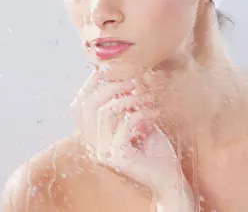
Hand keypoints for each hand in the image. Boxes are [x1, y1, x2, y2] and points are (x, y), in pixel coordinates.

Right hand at [71, 68, 188, 191]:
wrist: (168, 177)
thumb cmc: (155, 149)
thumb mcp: (139, 121)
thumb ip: (128, 104)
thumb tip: (125, 76)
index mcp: (94, 137)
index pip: (79, 106)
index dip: (91, 85)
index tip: (110, 69)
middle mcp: (94, 145)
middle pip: (88, 105)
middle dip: (111, 87)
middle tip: (135, 81)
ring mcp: (104, 153)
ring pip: (104, 112)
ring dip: (128, 98)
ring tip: (148, 96)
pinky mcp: (118, 158)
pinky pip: (124, 125)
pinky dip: (141, 113)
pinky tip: (155, 112)